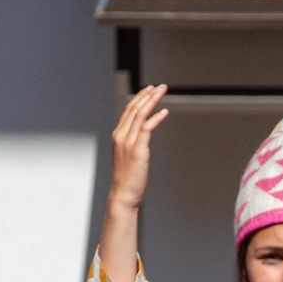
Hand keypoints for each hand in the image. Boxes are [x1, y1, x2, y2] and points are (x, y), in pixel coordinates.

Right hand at [108, 84, 167, 212]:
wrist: (123, 194)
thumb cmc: (127, 179)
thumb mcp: (128, 157)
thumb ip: (134, 144)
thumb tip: (144, 138)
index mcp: (118, 136)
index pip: (128, 111)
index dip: (139, 98)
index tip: (149, 90)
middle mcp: (121, 136)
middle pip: (134, 109)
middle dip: (147, 95)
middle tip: (160, 86)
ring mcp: (128, 143)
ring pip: (140, 115)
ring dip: (152, 100)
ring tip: (162, 91)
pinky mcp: (138, 150)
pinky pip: (147, 128)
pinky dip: (156, 118)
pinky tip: (165, 111)